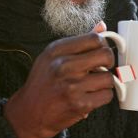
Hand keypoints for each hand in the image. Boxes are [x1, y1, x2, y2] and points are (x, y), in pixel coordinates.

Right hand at [3, 22, 115, 137]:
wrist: (29, 112)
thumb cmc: (43, 83)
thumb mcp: (52, 57)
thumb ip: (78, 42)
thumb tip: (102, 25)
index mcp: (56, 50)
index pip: (94, 38)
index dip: (102, 45)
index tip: (99, 52)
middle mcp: (63, 66)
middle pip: (106, 55)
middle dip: (109, 61)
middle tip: (102, 67)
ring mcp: (72, 86)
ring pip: (108, 78)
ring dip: (105, 82)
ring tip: (93, 84)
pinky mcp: (80, 105)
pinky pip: (107, 96)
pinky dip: (103, 96)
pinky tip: (91, 96)